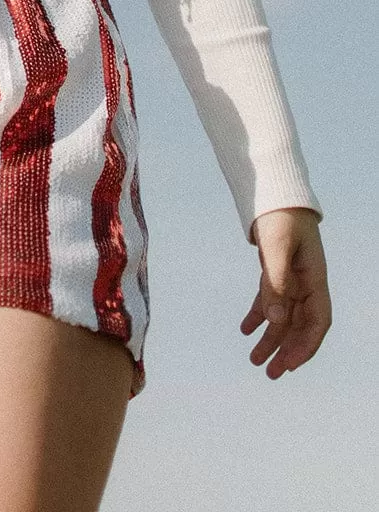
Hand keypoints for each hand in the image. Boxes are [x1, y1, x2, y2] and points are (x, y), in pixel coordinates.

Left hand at [241, 207, 330, 378]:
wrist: (273, 189)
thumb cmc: (279, 214)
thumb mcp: (275, 246)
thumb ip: (275, 282)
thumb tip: (275, 321)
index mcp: (314, 277)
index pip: (318, 320)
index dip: (306, 345)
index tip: (289, 365)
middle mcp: (306, 281)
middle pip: (300, 323)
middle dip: (286, 350)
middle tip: (270, 373)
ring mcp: (292, 276)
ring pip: (283, 315)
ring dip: (271, 338)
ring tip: (254, 359)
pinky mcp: (276, 270)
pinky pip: (270, 299)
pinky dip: (258, 315)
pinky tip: (245, 329)